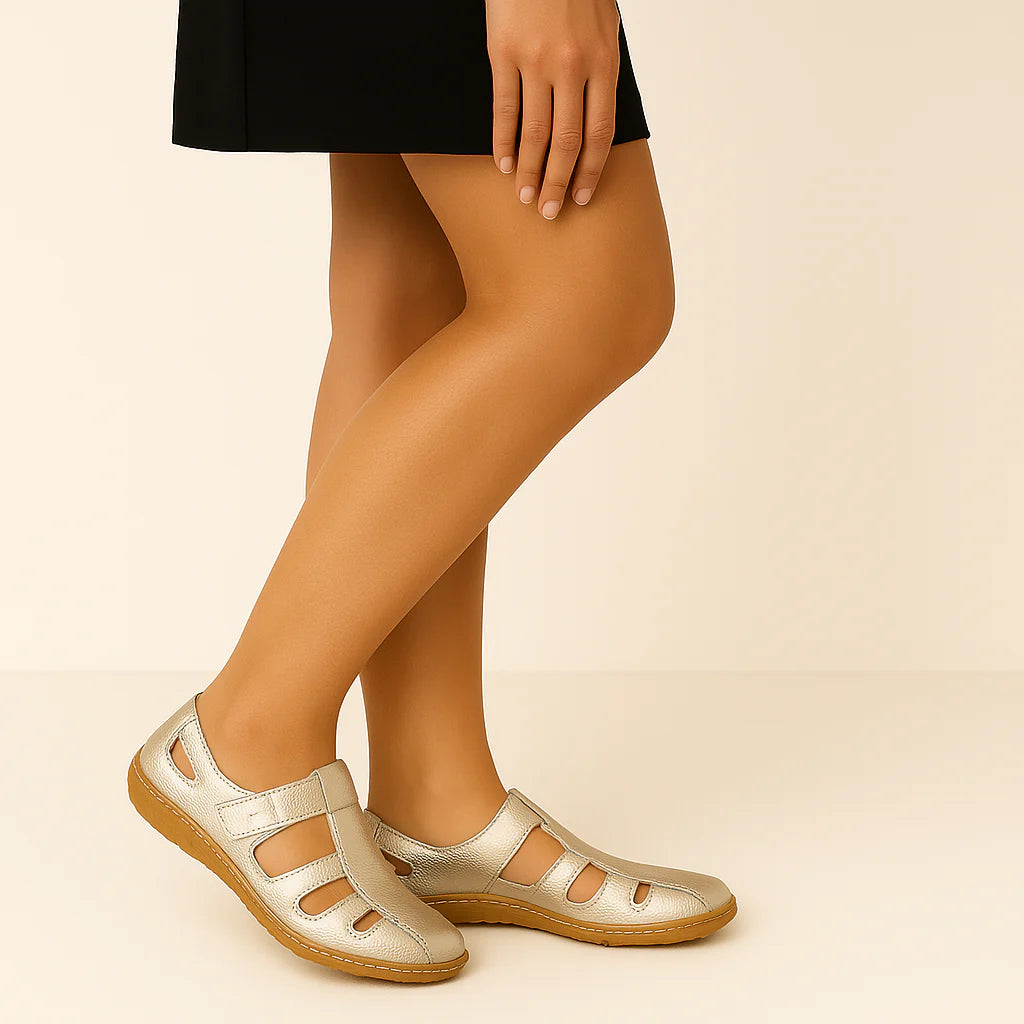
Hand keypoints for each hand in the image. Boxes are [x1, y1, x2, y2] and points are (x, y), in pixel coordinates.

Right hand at [485, 0, 620, 218]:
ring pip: (535, 132)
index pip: (600, 133)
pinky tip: (504, 165)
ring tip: (526, 198)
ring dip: (530, 171)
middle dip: (559, 183)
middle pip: (567, 142)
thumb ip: (601, 73)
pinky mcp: (503, 54)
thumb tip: (595, 119)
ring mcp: (536, 61)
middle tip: (550, 212)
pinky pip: (504, 109)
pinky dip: (503, 142)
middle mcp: (571, 67)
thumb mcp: (605, 28)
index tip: (581, 198)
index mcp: (603, 63)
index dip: (591, 172)